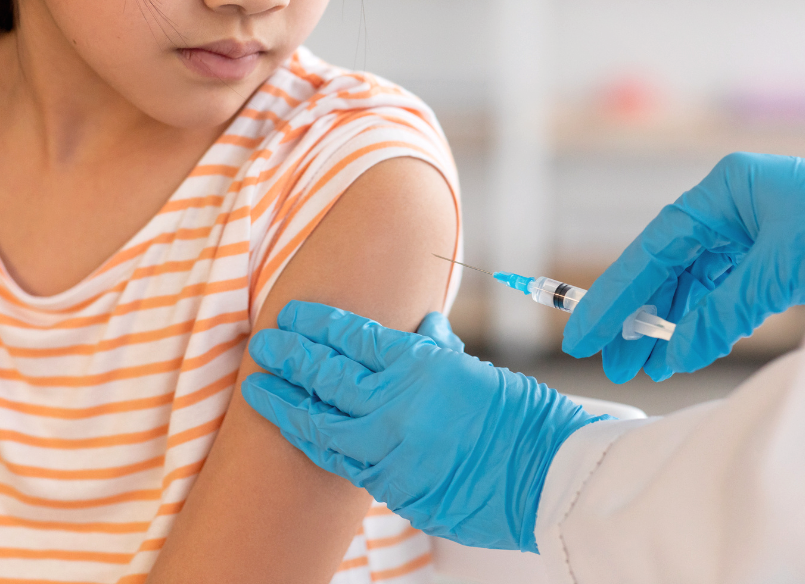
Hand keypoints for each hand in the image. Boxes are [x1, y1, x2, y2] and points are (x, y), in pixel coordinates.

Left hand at [241, 301, 606, 551]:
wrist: (546, 477)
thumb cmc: (519, 417)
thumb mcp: (475, 370)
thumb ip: (437, 350)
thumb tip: (422, 325)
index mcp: (419, 366)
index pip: (352, 338)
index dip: (317, 325)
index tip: (292, 315)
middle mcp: (395, 406)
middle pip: (325, 377)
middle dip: (289, 358)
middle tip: (264, 345)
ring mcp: (389, 451)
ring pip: (320, 425)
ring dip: (285, 405)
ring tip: (258, 390)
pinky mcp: (392, 487)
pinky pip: (342, 464)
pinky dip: (317, 444)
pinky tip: (300, 433)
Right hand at [566, 153, 804, 382]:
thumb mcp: (781, 267)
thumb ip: (723, 310)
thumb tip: (676, 352)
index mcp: (721, 191)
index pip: (653, 248)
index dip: (615, 293)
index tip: (586, 330)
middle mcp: (724, 208)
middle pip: (663, 268)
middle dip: (635, 316)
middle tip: (608, 359)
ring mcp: (743, 232)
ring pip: (687, 285)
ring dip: (664, 325)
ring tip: (639, 366)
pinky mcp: (763, 257)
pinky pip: (717, 293)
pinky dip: (699, 323)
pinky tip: (680, 351)